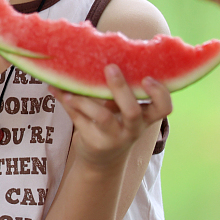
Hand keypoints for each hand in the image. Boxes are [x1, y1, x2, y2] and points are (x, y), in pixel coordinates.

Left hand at [49, 65, 171, 167]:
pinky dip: (67, 103)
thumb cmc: (114, 127)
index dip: (160, 94)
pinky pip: (79, 119)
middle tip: (110, 68)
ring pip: (103, 117)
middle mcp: (133, 128)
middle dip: (121, 88)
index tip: (147, 78)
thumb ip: (114, 91)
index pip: (163, 108)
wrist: (102, 162)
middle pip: (133, 111)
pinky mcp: (94, 142)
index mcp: (145, 117)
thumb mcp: (121, 112)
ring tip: (70, 89)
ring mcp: (114, 137)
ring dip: (85, 100)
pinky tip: (56, 90)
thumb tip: (95, 57)